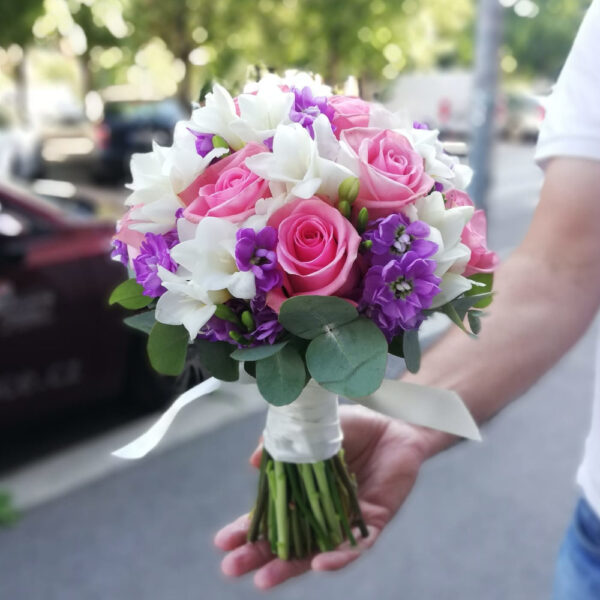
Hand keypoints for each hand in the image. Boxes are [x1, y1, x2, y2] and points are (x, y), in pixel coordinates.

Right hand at [214, 404, 428, 588]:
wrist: (396, 421)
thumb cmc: (356, 424)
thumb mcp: (314, 429)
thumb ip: (286, 443)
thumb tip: (253, 460)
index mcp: (303, 488)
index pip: (270, 513)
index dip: (248, 527)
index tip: (223, 541)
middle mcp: (321, 509)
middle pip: (287, 539)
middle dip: (258, 554)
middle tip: (231, 567)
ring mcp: (344, 518)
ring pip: (315, 551)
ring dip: (290, 566)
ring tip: (263, 579)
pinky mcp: (372, 522)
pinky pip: (355, 546)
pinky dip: (338, 556)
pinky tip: (319, 563)